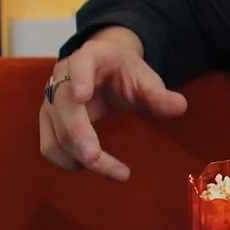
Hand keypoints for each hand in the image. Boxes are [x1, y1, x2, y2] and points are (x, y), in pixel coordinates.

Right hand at [37, 26, 187, 180]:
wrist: (104, 66)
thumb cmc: (125, 72)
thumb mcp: (145, 78)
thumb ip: (159, 94)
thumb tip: (180, 106)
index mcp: (89, 58)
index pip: (81, 64)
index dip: (79, 79)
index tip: (83, 96)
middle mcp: (62, 78)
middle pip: (64, 107)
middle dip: (78, 134)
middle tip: (94, 158)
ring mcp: (50, 100)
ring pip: (55, 131)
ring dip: (76, 155)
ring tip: (113, 171)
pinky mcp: (48, 120)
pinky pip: (49, 144)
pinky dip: (65, 159)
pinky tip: (88, 166)